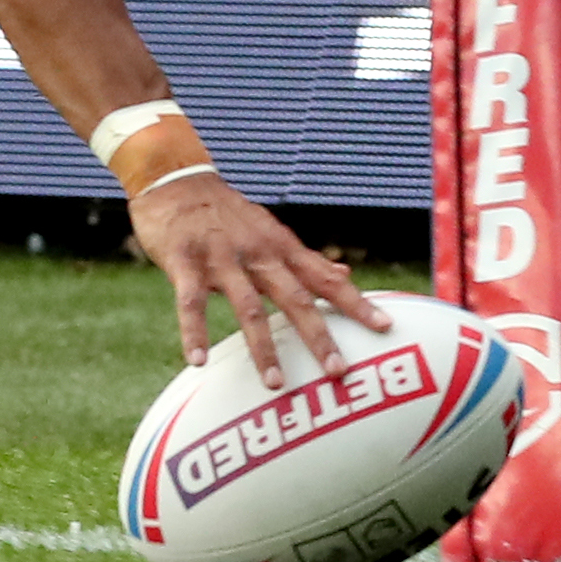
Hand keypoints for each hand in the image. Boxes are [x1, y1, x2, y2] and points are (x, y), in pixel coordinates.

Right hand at [132, 168, 384, 383]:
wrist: (175, 178)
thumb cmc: (225, 213)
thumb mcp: (270, 231)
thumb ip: (305, 259)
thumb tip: (347, 277)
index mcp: (280, 248)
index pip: (326, 279)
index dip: (356, 303)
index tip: (386, 327)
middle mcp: (258, 254)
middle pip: (295, 298)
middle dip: (318, 335)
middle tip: (338, 372)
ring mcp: (221, 258)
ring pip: (247, 306)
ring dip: (262, 346)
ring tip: (274, 383)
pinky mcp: (184, 261)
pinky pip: (190, 302)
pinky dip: (194, 332)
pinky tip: (197, 360)